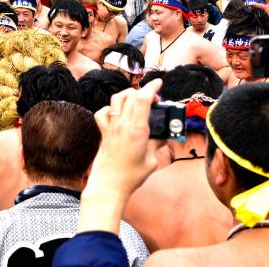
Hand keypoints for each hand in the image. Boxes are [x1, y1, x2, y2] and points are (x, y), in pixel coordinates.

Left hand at [86, 79, 163, 199]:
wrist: (108, 186)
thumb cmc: (131, 176)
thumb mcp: (152, 160)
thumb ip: (158, 143)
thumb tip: (165, 133)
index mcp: (136, 129)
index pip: (142, 99)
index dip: (151, 87)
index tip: (159, 83)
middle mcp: (122, 124)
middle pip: (131, 96)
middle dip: (144, 92)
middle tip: (154, 100)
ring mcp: (111, 127)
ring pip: (117, 99)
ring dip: (128, 95)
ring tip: (138, 102)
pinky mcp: (103, 133)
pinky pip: (103, 112)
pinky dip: (111, 108)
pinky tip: (118, 114)